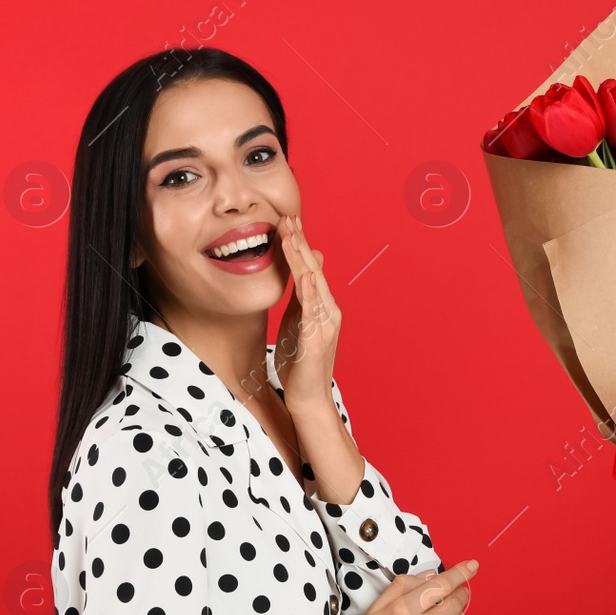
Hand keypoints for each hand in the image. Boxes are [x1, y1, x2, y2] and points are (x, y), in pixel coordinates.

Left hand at [274, 212, 339, 414]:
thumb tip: (304, 270)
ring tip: (291, 237)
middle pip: (313, 269)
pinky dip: (310, 292)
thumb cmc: (299, 362)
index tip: (287, 220)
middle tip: (288, 217)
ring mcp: (325, 324)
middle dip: (300, 242)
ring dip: (302, 259)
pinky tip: (304, 276)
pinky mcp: (318, 340)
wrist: (308, 397)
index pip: (309, 267)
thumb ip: (300, 297)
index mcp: (321, 305)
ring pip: (314, 284)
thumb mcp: (296, 322)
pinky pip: (314, 312)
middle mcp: (328, 310)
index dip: (299, 243)